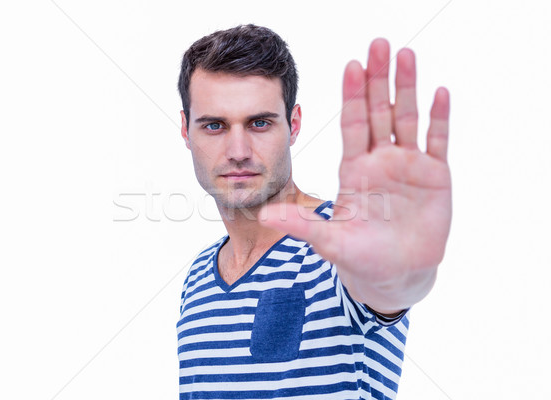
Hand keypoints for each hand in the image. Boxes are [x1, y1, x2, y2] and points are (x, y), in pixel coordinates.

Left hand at [261, 38, 451, 311]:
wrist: (394, 276)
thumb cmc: (359, 257)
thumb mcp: (329, 240)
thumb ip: (301, 224)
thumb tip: (264, 214)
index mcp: (354, 169)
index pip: (353, 123)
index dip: (353, 95)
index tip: (350, 65)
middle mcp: (380, 160)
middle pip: (380, 111)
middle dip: (378, 78)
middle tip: (379, 43)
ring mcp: (408, 165)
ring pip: (407, 118)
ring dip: (408, 87)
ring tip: (406, 54)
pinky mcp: (434, 177)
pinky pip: (437, 141)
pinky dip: (439, 118)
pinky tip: (440, 93)